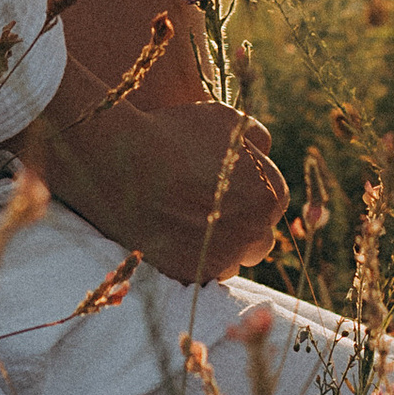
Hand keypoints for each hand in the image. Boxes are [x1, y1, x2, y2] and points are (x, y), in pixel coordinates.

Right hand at [19, 81, 288, 284]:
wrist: (121, 161)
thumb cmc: (174, 134)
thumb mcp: (225, 119)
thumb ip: (255, 138)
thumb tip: (263, 151)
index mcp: (269, 196)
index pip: (272, 204)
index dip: (248, 194)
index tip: (225, 186)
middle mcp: (253, 232)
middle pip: (257, 237)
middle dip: (240, 225)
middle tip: (210, 208)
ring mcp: (221, 258)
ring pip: (230, 259)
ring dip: (217, 246)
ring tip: (188, 222)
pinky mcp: (189, 275)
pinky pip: (200, 273)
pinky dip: (192, 260)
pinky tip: (173, 235)